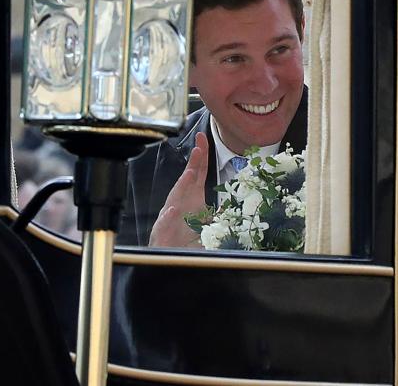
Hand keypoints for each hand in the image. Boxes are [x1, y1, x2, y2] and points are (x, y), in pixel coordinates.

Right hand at [148, 132, 208, 247]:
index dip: (201, 156)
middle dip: (192, 163)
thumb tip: (234, 204)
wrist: (167, 257)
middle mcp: (179, 203)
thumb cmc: (184, 239)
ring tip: (190, 173)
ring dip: (182, 186)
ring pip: (175, 199)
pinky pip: (165, 224)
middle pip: (187, 180)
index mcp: (191, 199)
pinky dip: (168, 217)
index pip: (197, 173)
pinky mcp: (162, 232)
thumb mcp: (207, 224)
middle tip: (199, 147)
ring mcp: (170, 217)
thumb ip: (218, 213)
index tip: (203, 139)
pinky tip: (172, 211)